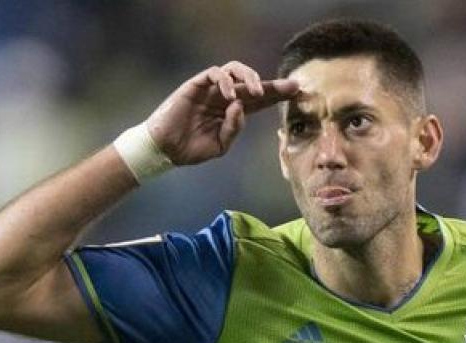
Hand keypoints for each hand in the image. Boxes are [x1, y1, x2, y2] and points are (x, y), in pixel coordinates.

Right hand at [143, 61, 298, 165]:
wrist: (165, 149)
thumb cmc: (191, 148)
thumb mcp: (220, 145)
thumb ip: (234, 128)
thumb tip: (241, 106)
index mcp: (233, 112)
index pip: (260, 100)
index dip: (279, 96)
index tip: (299, 94)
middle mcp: (225, 97)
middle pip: (253, 84)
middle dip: (274, 85)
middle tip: (291, 87)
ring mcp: (211, 90)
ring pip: (234, 70)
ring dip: (249, 78)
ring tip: (257, 92)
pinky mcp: (196, 85)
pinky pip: (214, 73)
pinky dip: (225, 81)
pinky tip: (230, 96)